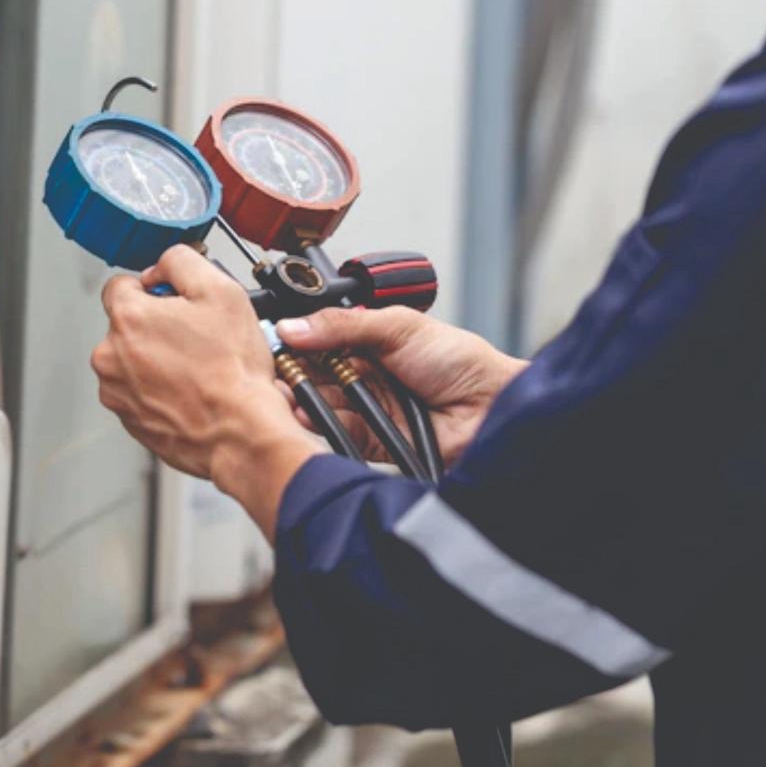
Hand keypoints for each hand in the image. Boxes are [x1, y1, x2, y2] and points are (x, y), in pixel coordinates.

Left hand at [92, 246, 325, 535]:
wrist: (240, 434)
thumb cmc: (233, 372)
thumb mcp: (221, 290)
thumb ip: (181, 261)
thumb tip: (162, 265)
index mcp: (127, 318)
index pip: (121, 284)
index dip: (154, 289)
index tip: (174, 302)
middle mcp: (110, 355)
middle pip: (127, 324)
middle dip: (157, 326)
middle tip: (196, 339)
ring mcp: (116, 391)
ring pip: (132, 360)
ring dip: (156, 359)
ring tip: (196, 369)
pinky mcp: (128, 419)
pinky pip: (138, 391)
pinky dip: (159, 389)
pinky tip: (189, 391)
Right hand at [276, 307, 526, 466]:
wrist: (492, 409)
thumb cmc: (462, 362)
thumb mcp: (399, 327)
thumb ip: (343, 326)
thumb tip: (294, 326)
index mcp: (371, 340)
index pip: (321, 338)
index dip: (297, 340)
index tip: (274, 341)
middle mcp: (366, 373)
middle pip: (316, 372)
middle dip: (293, 371)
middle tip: (272, 369)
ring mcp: (369, 406)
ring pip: (323, 402)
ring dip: (302, 398)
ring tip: (284, 392)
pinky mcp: (374, 440)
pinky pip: (339, 431)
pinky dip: (322, 424)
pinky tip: (306, 414)